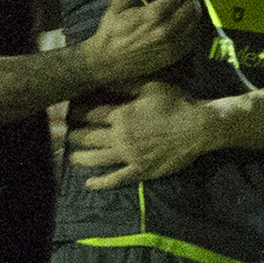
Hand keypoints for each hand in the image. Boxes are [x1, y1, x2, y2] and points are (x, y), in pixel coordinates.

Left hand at [69, 80, 215, 188]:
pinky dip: (100, 182)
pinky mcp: (139, 170)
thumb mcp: (150, 87)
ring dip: (81, 157)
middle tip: (65, 134)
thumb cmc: (175, 104)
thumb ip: (126, 84)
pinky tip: (89, 183)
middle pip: (90, 136)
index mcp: (122, 114)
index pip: (92, 114)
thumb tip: (105, 79)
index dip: (78, 113)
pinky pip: (116, 178)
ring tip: (72, 156)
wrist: (197, 127)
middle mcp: (121, 136)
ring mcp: (129, 155)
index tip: (69, 112)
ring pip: (97, 158)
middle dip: (75, 134)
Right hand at [80, 0, 204, 84]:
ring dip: (192, 11)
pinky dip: (192, 28)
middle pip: (191, 6)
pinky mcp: (173, 56)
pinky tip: (183, 23)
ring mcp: (171, 44)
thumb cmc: (110, 32)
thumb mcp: (117, 5)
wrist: (107, 62)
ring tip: (183, 7)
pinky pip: (193, 38)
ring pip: (195, 22)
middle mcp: (166, 29)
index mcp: (153, 14)